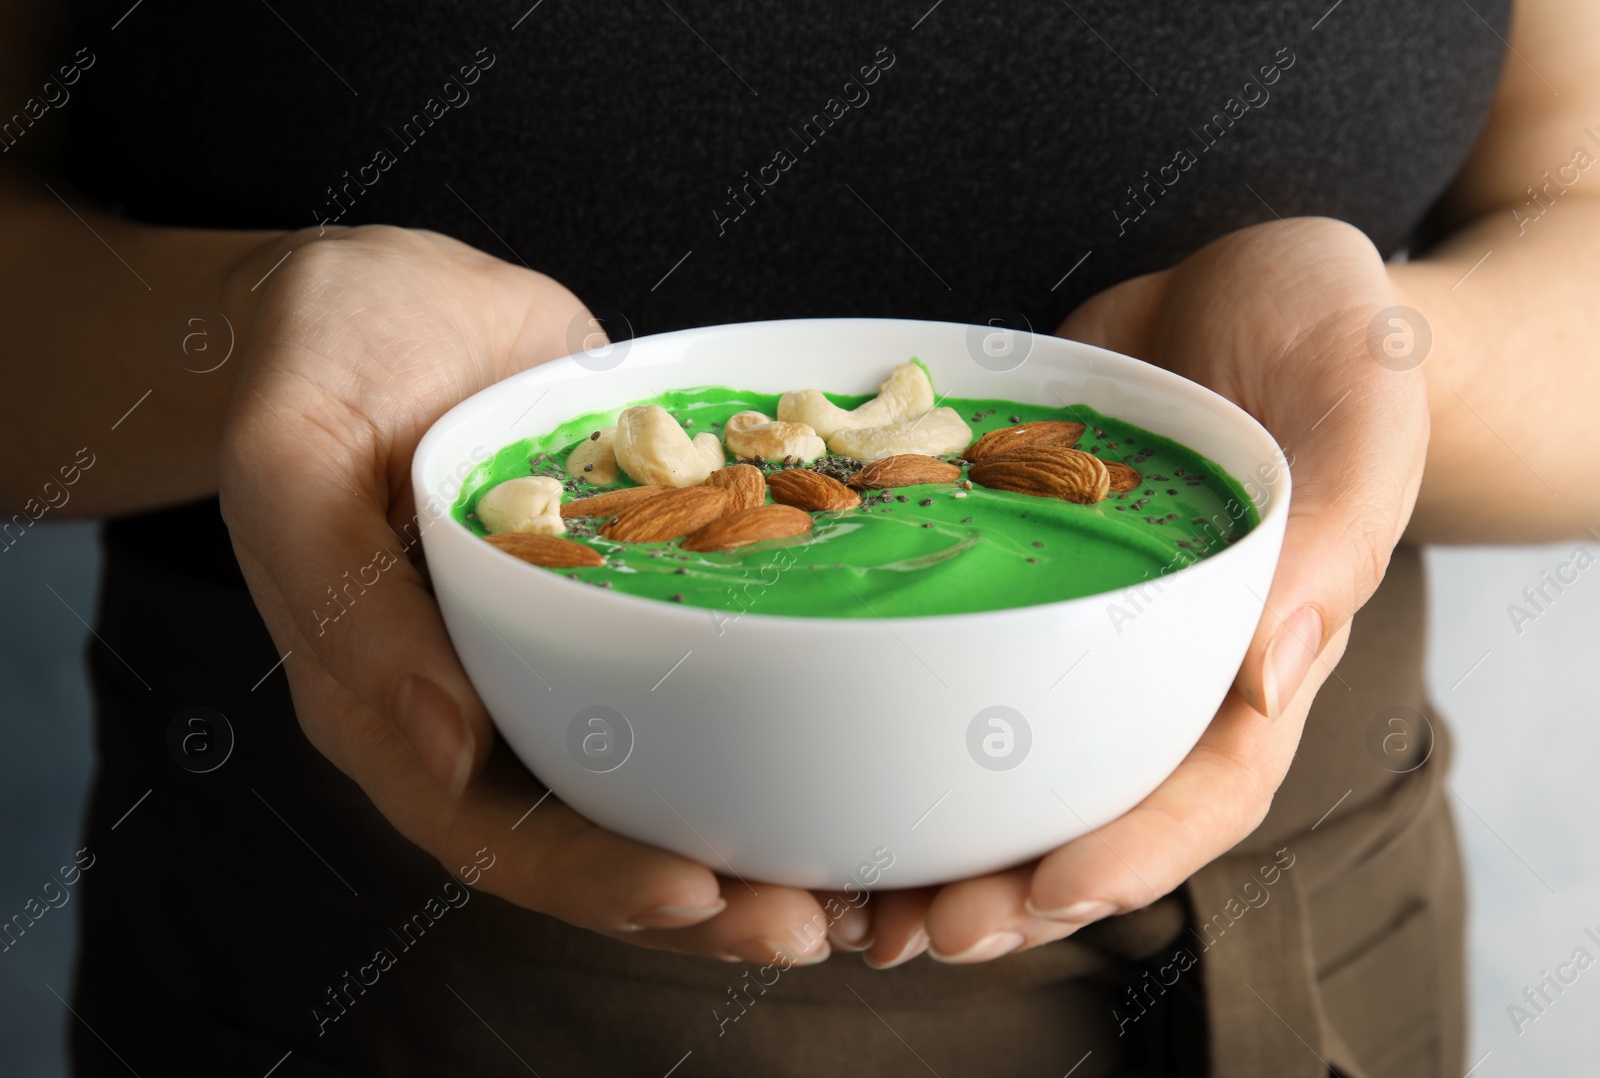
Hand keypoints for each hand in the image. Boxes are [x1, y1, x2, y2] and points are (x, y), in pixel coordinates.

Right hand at [218, 225, 855, 962]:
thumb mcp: (293, 453)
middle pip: (596, 831)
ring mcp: (567, 651)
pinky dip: (779, 712)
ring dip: (756, 830)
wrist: (401, 291)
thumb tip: (444, 750)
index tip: (694, 891)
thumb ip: (343, 598)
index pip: (490, 831)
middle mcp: (491, 697)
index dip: (589, 880)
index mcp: (393, 702)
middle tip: (816, 920)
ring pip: (663, 773)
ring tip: (862, 874)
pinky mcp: (635, 593)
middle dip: (703, 892)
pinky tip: (858, 733)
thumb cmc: (321, 354)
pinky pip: (706, 669)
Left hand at [861, 218, 1428, 966]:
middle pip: (1090, 804)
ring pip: (1012, 756)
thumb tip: (1273, 676)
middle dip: (1006, 883)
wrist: (1245, 272)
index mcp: (1262, 650)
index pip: (1206, 788)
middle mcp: (1163, 660)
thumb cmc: (1332, 332)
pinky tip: (821, 738)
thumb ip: (1339, 527)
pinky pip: (953, 651)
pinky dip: (895, 709)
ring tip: (846, 893)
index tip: (1041, 892)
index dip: (1130, 852)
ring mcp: (1083, 623)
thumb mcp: (1364, 400)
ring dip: (938, 832)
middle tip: (910, 927)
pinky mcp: (1014, 567)